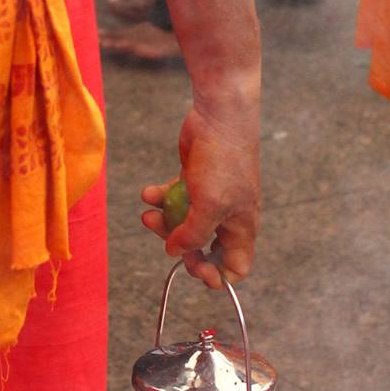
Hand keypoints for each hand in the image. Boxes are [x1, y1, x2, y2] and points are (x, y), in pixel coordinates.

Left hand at [139, 98, 259, 288]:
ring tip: (148, 213)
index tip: (194, 266)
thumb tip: (174, 252)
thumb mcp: (209, 206)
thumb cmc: (223, 161)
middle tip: (166, 240)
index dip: (216, 275)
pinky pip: (175, 198)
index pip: (235, 267)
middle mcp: (228, 215)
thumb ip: (192, 235)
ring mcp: (211, 196)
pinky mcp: (194, 179)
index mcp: (241, 227)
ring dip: (164, 221)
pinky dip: (161, 198)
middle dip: (182, 246)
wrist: (218, 116)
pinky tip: (149, 193)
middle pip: (204, 247)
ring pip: (185, 223)